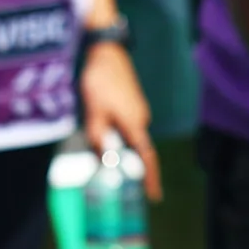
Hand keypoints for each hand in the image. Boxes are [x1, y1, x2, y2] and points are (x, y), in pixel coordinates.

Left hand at [79, 37, 162, 200]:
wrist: (107, 53)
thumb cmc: (101, 82)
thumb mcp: (94, 112)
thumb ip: (99, 137)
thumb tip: (103, 160)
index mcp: (135, 123)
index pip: (147, 157)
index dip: (151, 178)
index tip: (154, 196)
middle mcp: (141, 118)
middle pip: (135, 149)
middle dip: (125, 164)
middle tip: (111, 177)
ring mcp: (137, 110)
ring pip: (128, 136)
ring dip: (117, 147)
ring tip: (99, 152)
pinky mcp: (131, 103)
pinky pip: (125, 126)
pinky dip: (116, 134)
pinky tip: (101, 132)